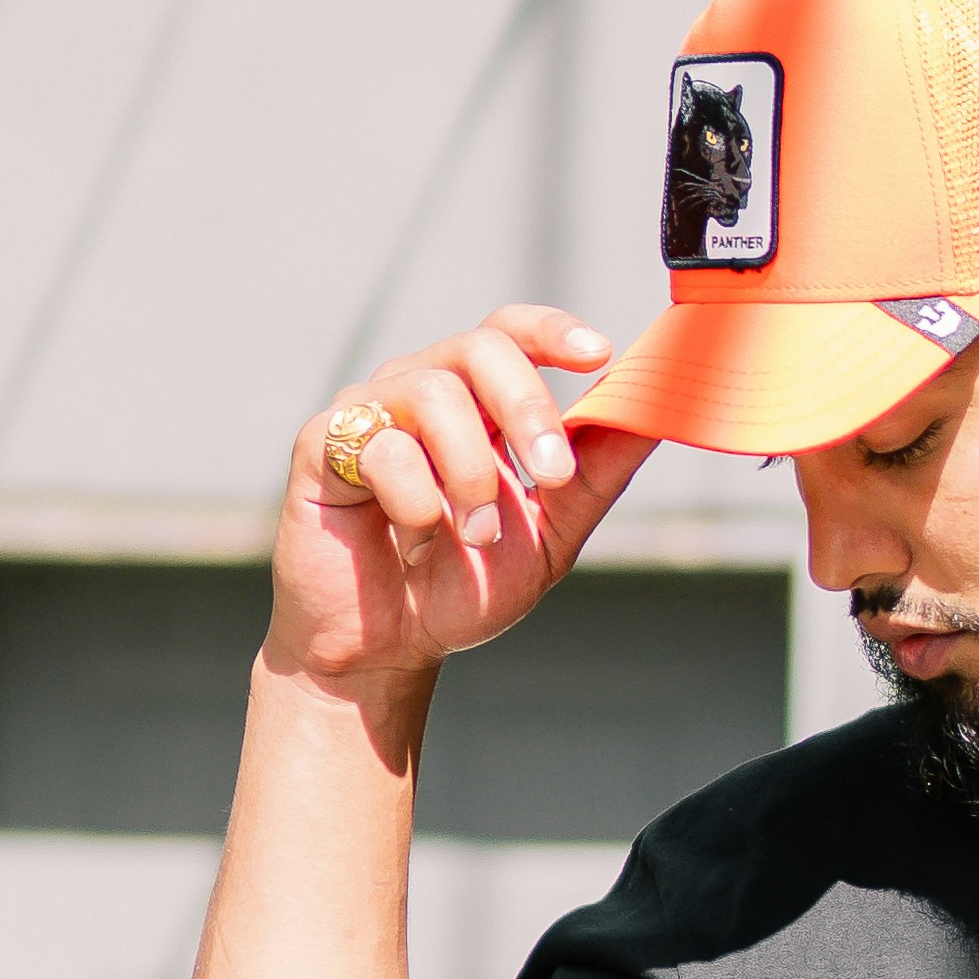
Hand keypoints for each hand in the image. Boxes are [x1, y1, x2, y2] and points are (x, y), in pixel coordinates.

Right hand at [268, 308, 640, 703]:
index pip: (511, 331)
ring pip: (435, 394)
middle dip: (528, 408)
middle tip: (552, 476)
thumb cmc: (457, 587)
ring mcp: (371, 413)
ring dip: (471, 475)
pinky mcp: (323, 445)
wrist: (384, 649)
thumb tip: (655, 417)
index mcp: (475, 401)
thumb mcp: (548, 536)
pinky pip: (384, 449)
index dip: (554, 330)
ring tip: (473, 536)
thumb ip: (595, 476)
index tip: (598, 355)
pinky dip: (415, 506)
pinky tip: (412, 545)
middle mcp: (422, 389)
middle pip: (481, 346)